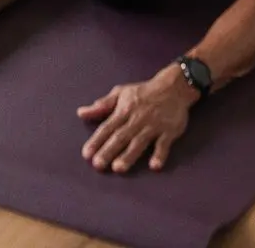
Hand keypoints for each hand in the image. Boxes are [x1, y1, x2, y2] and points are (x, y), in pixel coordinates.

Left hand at [77, 67, 194, 172]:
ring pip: (139, 142)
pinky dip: (159, 154)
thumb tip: (80, 112)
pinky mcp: (169, 131)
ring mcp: (153, 126)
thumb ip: (102, 105)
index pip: (107, 127)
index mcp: (124, 110)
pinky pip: (164, 144)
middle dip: (109, 150)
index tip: (86, 154)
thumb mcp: (121, 93)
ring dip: (129, 155)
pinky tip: (154, 166)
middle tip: (97, 165)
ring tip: (118, 168)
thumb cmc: (143, 92)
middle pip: (121, 136)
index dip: (96, 140)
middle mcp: (137, 119)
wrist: (173, 87)